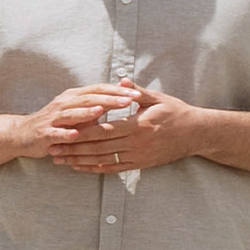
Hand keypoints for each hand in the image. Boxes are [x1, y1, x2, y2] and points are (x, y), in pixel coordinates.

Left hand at [42, 81, 199, 174]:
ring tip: (59, 159)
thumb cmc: (177, 112)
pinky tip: (80, 167)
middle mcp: (136, 143)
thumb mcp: (157, 99)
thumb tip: (120, 81)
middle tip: (51, 148)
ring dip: (79, 160)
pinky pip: (114, 168)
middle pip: (97, 147)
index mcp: (137, 125)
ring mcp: (138, 155)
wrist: (198, 134)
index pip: (102, 130)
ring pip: (103, 160)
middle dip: (72, 148)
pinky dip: (95, 169)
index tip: (61, 132)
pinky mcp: (141, 164)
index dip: (79, 133)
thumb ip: (135, 92)